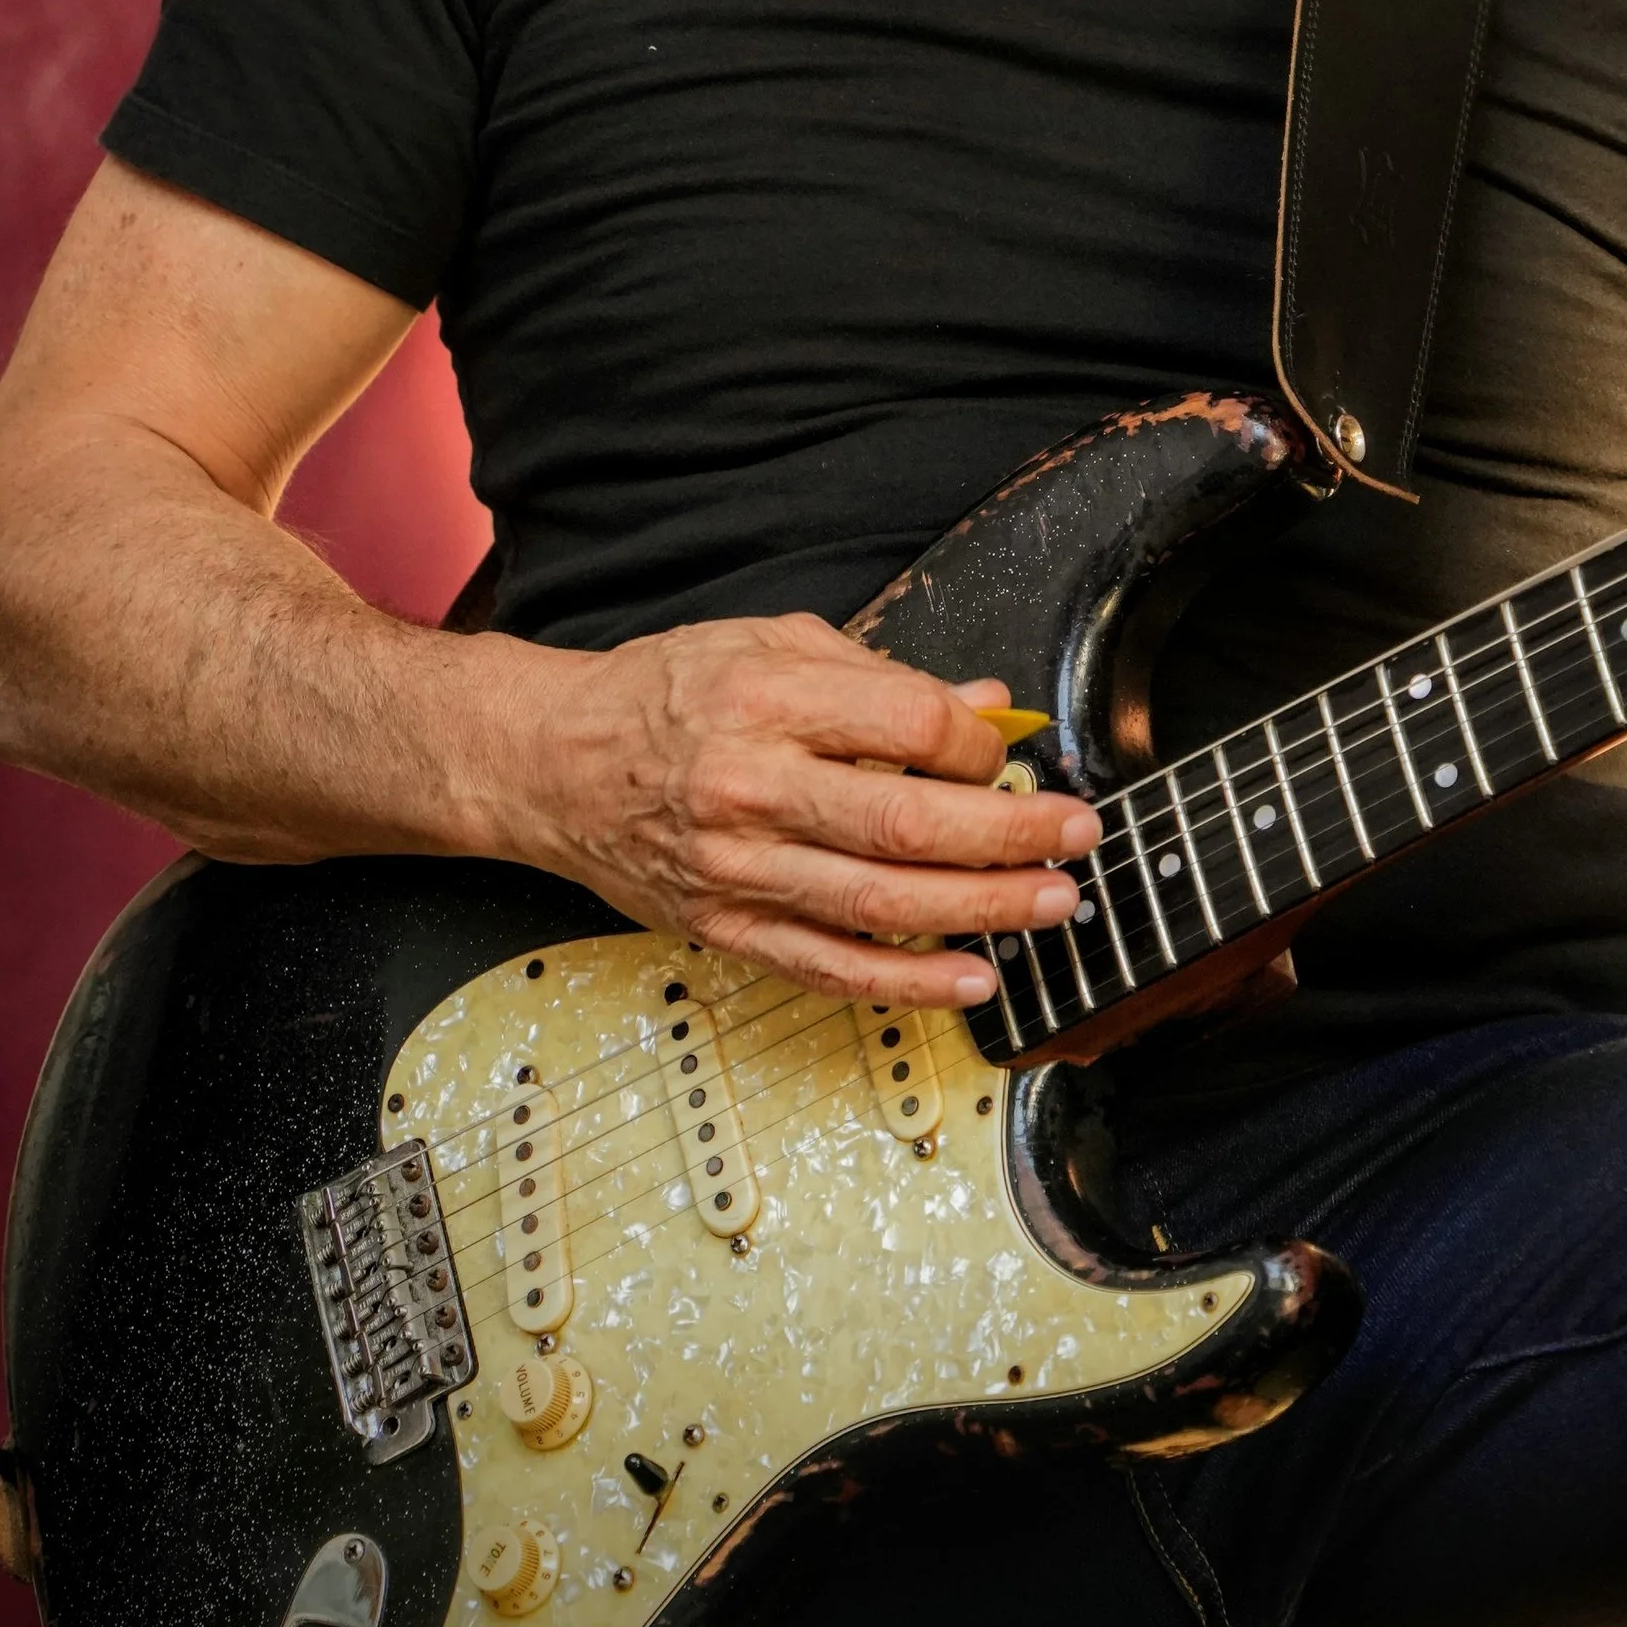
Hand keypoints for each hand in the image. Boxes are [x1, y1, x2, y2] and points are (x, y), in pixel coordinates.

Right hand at [518, 612, 1099, 1010]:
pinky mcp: (725, 927)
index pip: (904, 726)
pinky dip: (907, 982)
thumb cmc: (662, 696)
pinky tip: (972, 978)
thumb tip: (984, 707)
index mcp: (763, 700)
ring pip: (879, 906)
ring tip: (1053, 903)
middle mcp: (749, 788)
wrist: (550, 764)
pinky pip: (828, 968)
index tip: (1009, 751)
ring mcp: (736, 869)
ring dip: (982, 911)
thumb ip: (877, 675)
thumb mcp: (765, 644)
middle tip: (1076, 835)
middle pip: (904, 823)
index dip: (976, 744)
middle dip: (1009, 835)